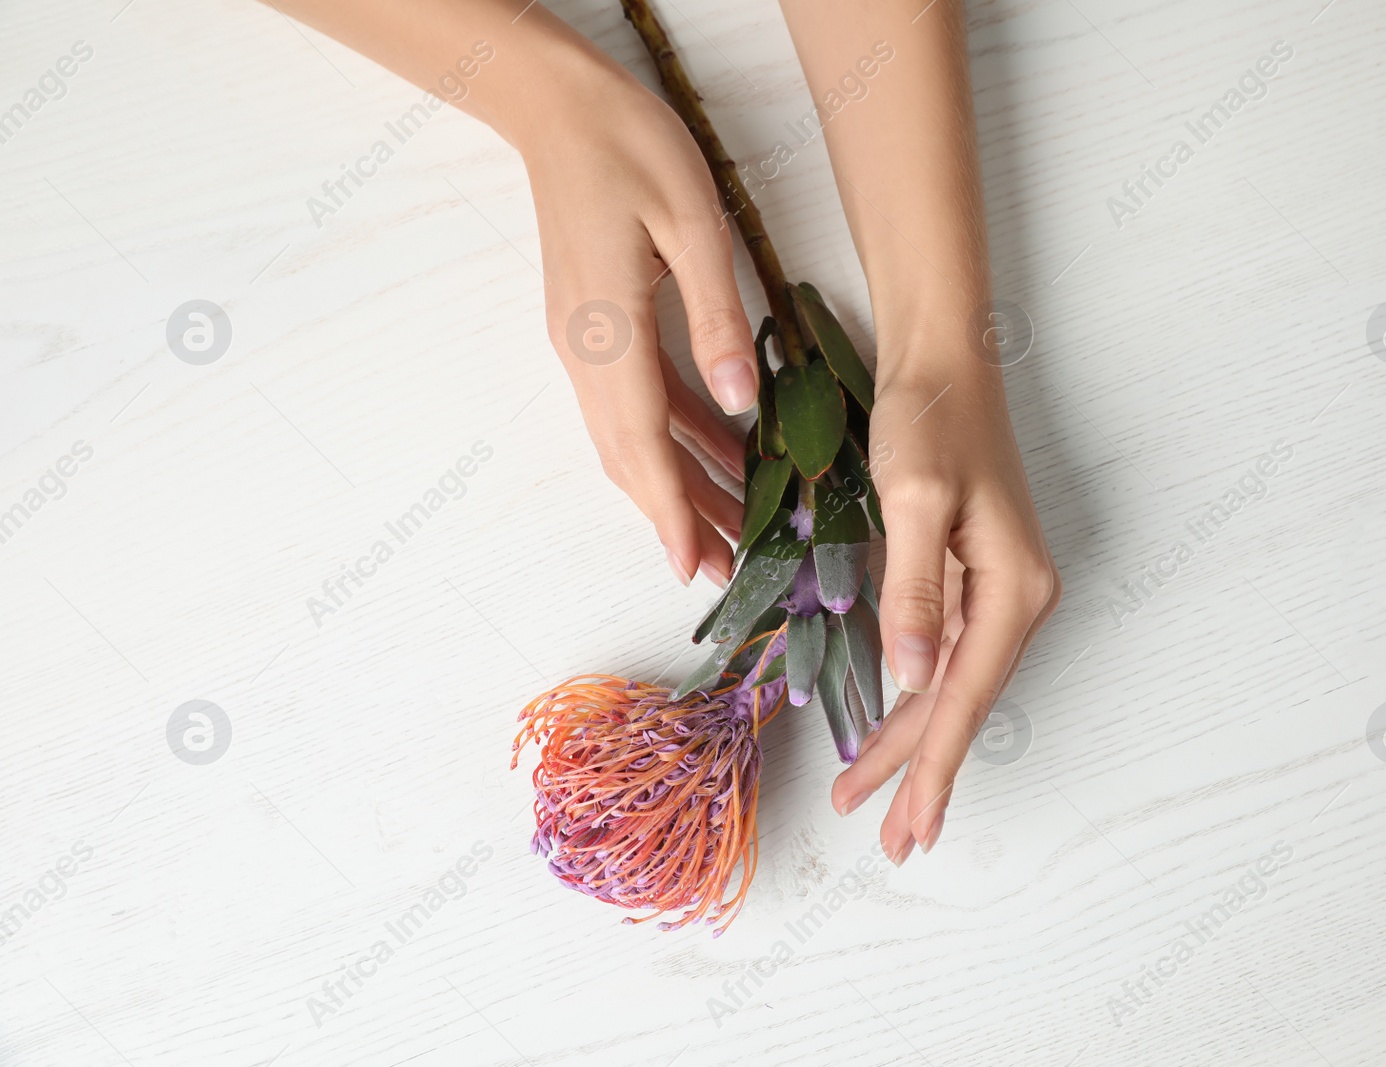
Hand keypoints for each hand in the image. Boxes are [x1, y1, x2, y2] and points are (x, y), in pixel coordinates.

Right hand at [520, 37, 755, 586]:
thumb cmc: (626, 146)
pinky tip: (716, 451)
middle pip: (631, 456)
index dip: (668, 511)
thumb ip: (715, 316)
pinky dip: (671, 436)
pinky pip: (632, 401)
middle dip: (676, 518)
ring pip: (630, 437)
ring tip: (727, 530)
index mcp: (608, 330)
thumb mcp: (691, 222)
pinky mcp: (592, 327)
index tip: (688, 567)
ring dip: (675, 486)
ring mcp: (582, 342)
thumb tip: (742, 399)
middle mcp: (585, 350)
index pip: (640, 443)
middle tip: (722, 570)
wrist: (558, 108)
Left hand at [831, 357, 1058, 861]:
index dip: (934, 768)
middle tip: (887, 839)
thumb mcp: (916, 502)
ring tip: (871, 796)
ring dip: (913, 740)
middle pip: (962, 704)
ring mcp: (995, 588)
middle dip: (920, 770)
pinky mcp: (969, 575)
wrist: (942, 361)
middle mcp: (1017, 598)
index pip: (966, 698)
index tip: (909, 828)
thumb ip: (914, 592)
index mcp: (1014, 589)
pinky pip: (942, 653)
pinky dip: (914, 696)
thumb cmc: (931, 421)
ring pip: (950, 685)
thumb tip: (914, 678)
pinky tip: (892, 725)